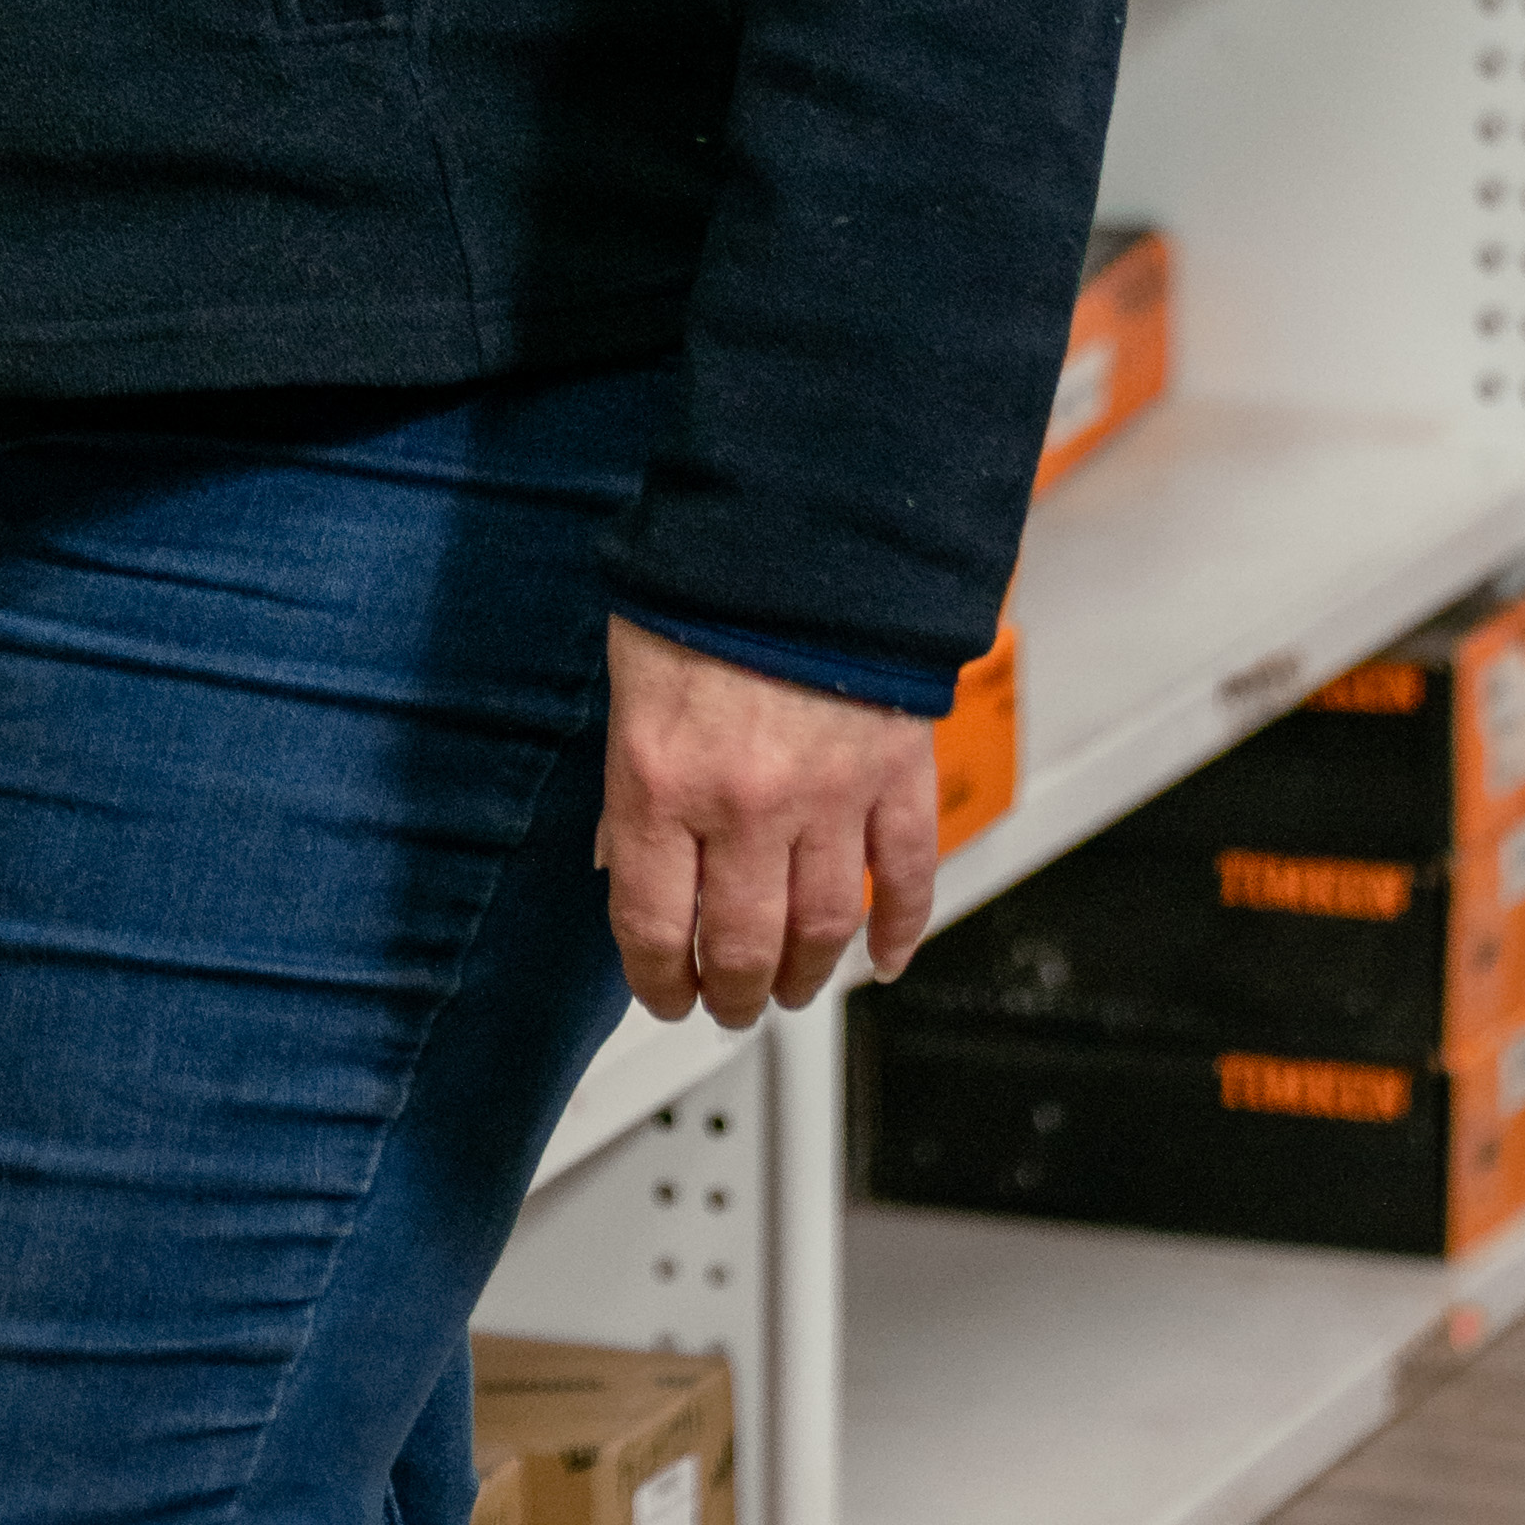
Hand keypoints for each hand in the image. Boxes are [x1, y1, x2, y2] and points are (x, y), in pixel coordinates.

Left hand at [597, 621, 944, 1028]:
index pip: (651, 923)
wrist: (798, 521)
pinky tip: (883, 957)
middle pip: (740, 946)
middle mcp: (743, 805)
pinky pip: (905, 878)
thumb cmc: (702, 585)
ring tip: (791, 988)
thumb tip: (619, 859)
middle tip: (727, 1003)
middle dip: (730, 991)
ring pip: (821, 930)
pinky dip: (899, 929)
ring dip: (806, 975)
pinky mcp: (895, 777)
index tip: (663, 994)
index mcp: (660, 780)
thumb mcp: (629, 679)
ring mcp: (827, 798)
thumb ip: (627, 783)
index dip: (656, 978)